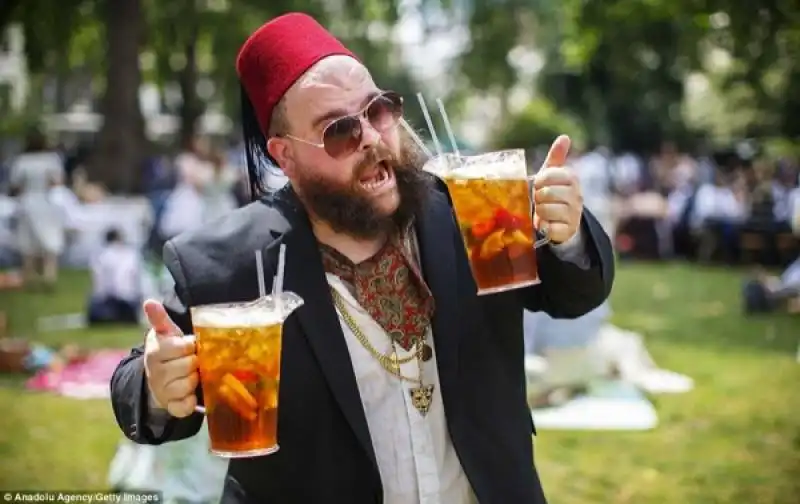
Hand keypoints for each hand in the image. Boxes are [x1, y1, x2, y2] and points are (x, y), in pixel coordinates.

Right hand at [142, 299, 198, 417]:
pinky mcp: (171, 407)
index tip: (191, 345)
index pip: (182, 347)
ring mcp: (162, 391)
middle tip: (194, 360)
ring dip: (196, 380)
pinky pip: (185, 407)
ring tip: (194, 374)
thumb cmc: (168, 352)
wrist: (159, 379)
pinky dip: (191, 402)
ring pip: (188, 385)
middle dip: (195, 362)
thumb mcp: (165, 334)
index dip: (191, 345)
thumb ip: (160, 319)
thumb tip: (149, 302)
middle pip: (188, 366)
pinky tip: (191, 394)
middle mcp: (156, 373)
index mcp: (155, 352)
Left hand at [531, 135, 582, 243]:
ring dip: (539, 212)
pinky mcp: (567, 231)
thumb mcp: (552, 174)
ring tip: (543, 212)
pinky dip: (543, 227)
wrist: (561, 221)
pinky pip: (549, 228)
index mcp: (572, 179)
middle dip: (538, 198)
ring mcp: (574, 215)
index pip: (549, 175)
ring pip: (546, 210)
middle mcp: (577, 196)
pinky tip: (545, 224)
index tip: (538, 185)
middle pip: (546, 193)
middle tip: (540, 200)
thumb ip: (556, 157)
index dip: (539, 181)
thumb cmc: (553, 193)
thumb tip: (565, 137)